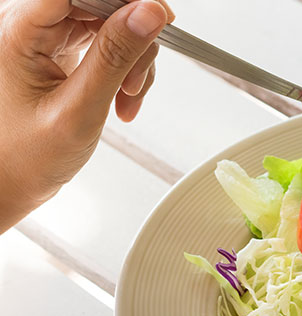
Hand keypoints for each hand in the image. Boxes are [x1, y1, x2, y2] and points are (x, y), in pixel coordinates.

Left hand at [0, 0, 174, 232]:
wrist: (10, 182)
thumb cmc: (25, 157)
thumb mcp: (79, 110)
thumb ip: (115, 58)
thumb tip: (149, 14)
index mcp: (19, 30)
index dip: (125, 0)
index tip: (158, 17)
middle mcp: (29, 25)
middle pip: (101, 3)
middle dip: (133, 39)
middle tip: (138, 79)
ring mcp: (46, 36)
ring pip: (111, 22)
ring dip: (133, 60)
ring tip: (128, 97)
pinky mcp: (60, 49)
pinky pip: (107, 41)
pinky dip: (125, 68)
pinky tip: (123, 96)